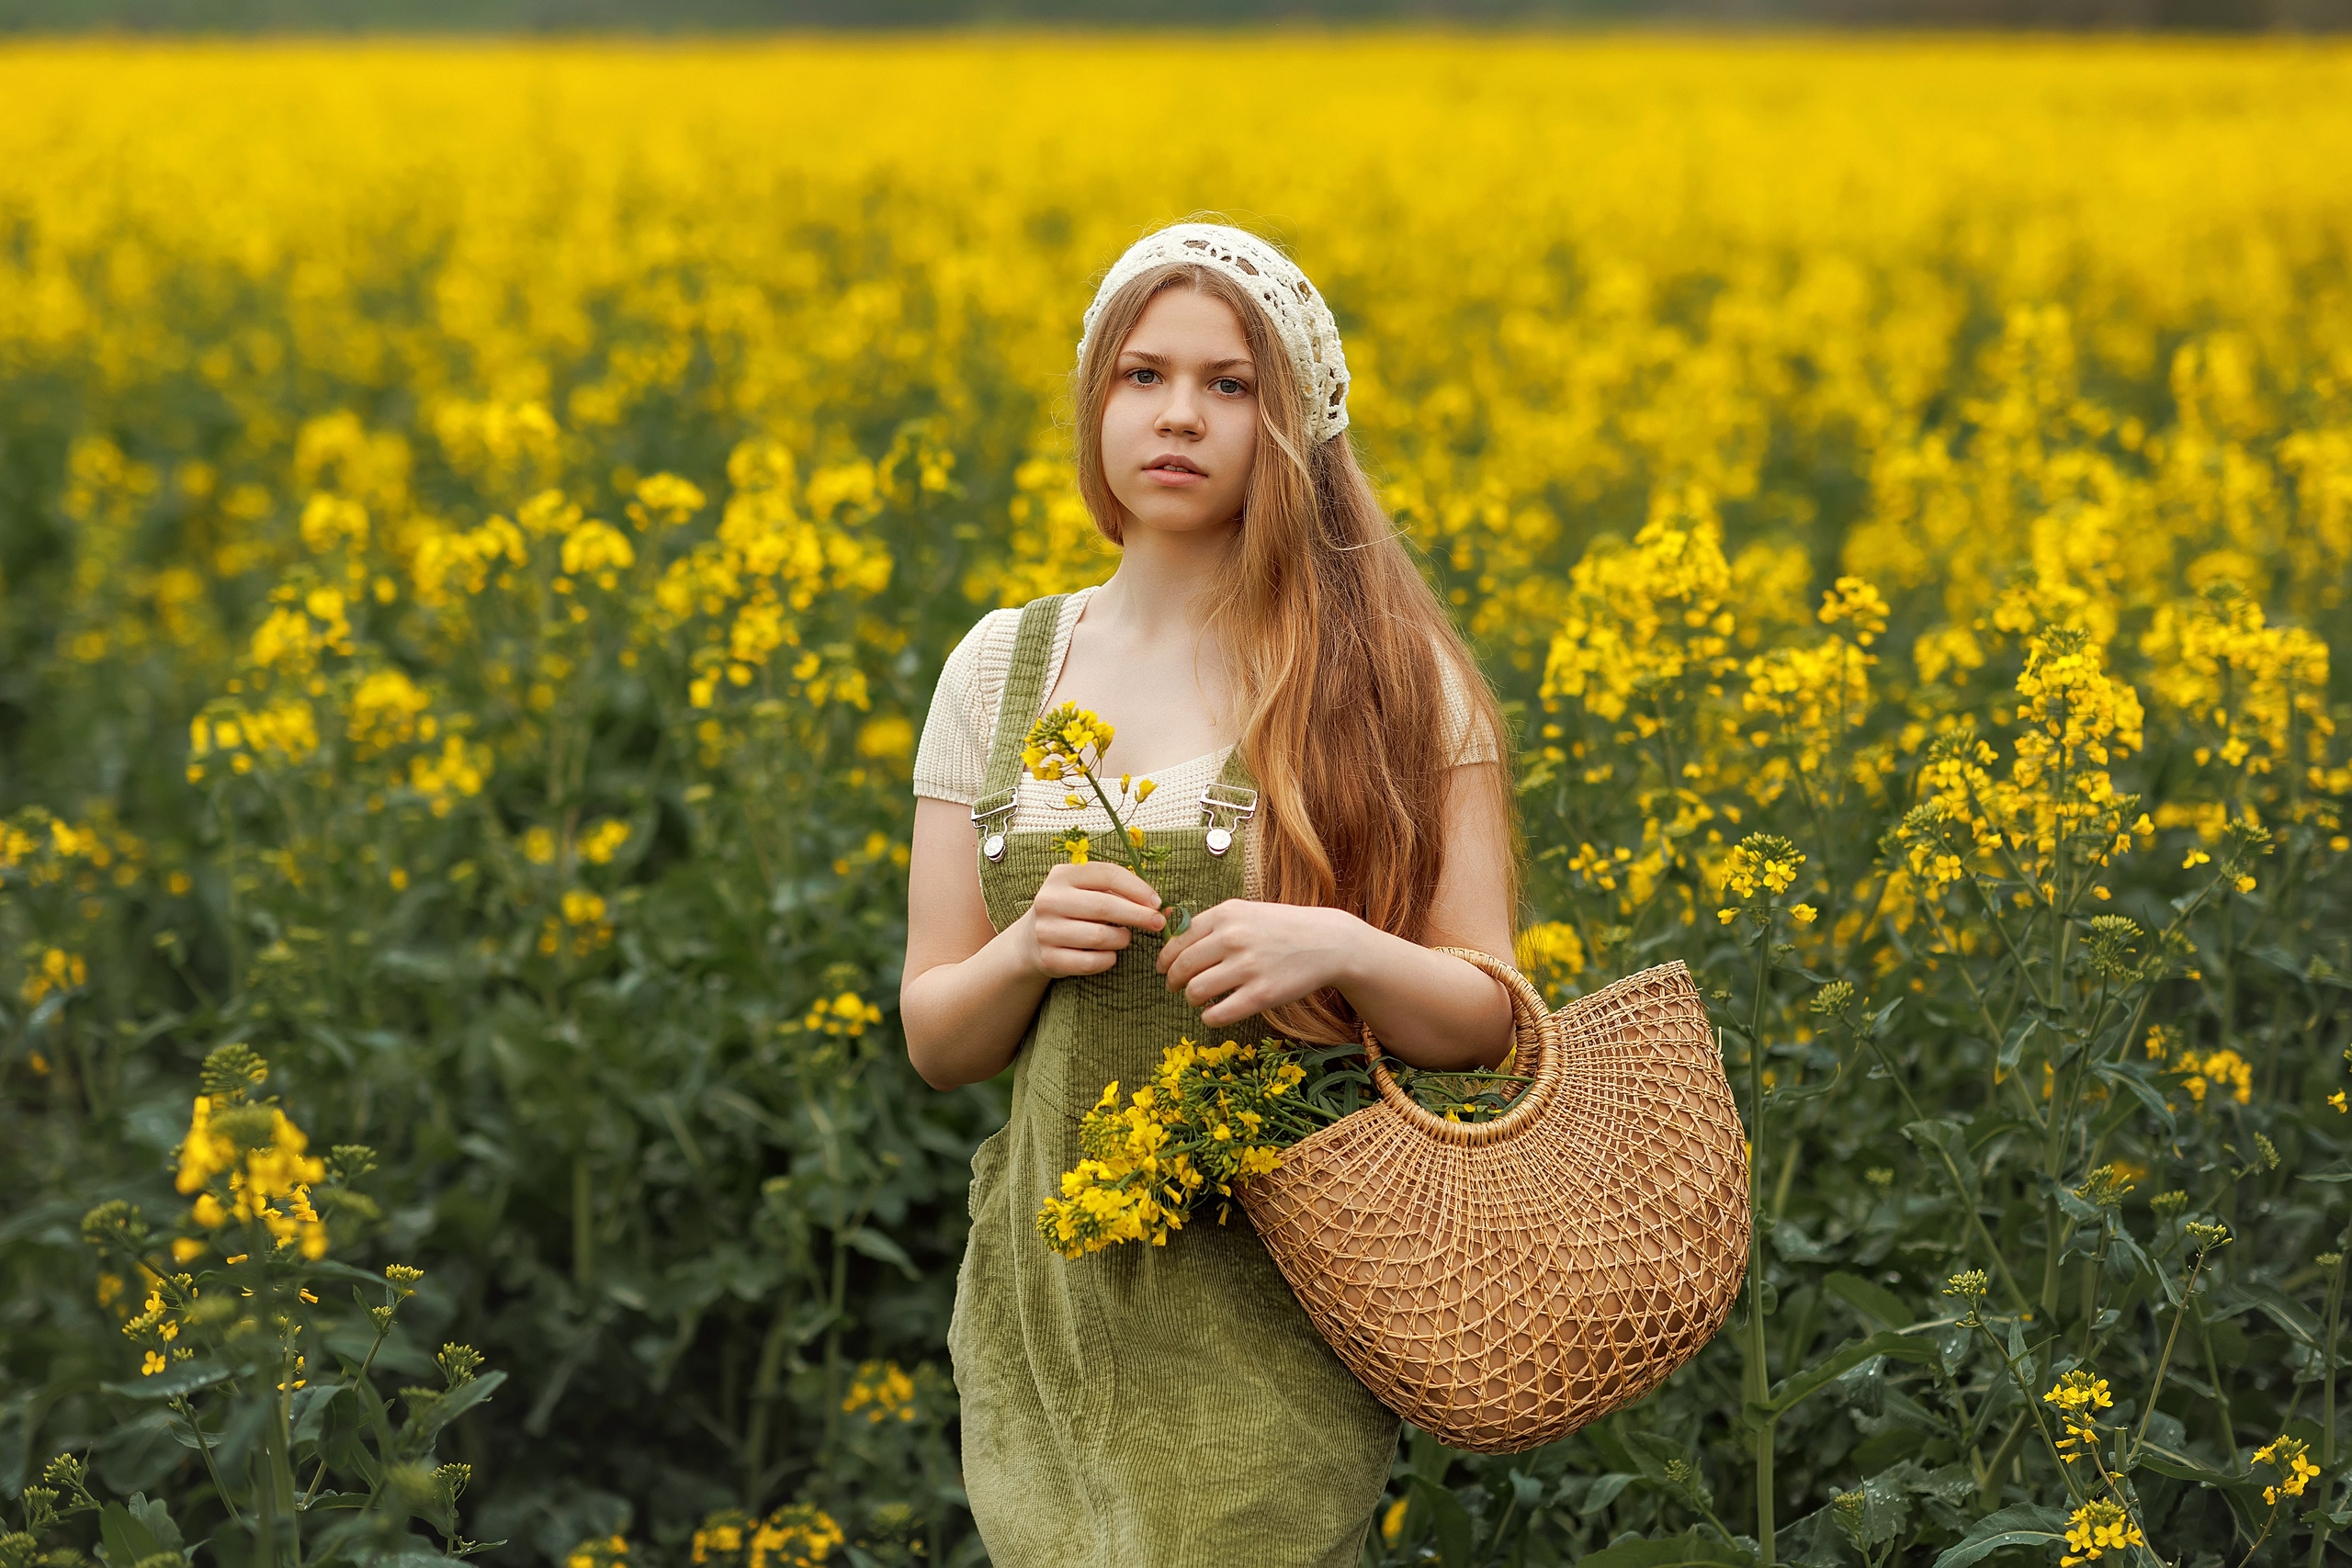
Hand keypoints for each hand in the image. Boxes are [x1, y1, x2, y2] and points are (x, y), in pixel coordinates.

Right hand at [1014, 860, 1165, 978]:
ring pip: (1100, 937)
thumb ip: (1118, 892)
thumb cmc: (1072, 911)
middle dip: (1139, 915)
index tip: (1157, 902)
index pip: (1108, 875)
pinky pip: (1091, 961)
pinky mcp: (1049, 958)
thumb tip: (1162, 906)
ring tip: (1124, 938)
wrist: (1031, 940)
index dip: (1138, 888)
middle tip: (1158, 923)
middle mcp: (1049, 900)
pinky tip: (1109, 955)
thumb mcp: (1085, 891)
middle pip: (1105, 906)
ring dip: (1122, 939)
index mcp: (1061, 875)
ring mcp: (1046, 930)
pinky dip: (1108, 959)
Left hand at [1154, 899, 1364, 1028]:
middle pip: (1181, 968)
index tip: (1164, 970)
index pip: (1177, 941)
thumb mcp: (1245, 911)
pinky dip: (1209, 1017)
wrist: (1327, 942)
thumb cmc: (1282, 927)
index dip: (1165, 960)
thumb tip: (1168, 929)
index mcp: (1226, 914)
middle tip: (1177, 988)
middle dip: (1173, 982)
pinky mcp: (1261, 995)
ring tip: (1200, 999)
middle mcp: (1233, 938)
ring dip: (1191, 999)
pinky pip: (1217, 1015)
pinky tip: (1214, 1012)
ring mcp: (1247, 967)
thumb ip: (1211, 921)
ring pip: (1195, 992)